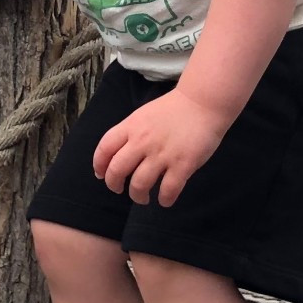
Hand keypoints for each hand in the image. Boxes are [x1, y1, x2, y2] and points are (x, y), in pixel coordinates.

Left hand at [92, 89, 227, 206]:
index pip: (104, 148)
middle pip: (117, 170)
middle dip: (114, 185)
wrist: (203, 102)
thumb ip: (130, 133)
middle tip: (120, 190)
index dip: (99, 165)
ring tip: (143, 197)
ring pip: (139, 184)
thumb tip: (117, 157)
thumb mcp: (144, 115)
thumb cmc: (173, 109)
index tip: (101, 175)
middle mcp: (143, 141)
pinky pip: (168, 190)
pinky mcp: (183, 164)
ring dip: (138, 196)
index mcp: (131, 127)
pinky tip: (165, 200)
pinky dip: (164, 200)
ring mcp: (162, 154)